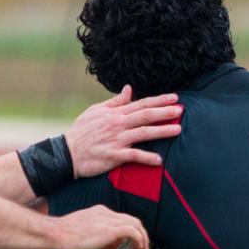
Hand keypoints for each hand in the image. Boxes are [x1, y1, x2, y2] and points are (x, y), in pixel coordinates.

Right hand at [46, 206, 148, 248]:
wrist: (53, 234)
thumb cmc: (63, 237)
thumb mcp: (84, 233)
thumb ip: (98, 237)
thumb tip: (110, 247)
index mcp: (99, 212)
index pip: (121, 219)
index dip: (130, 232)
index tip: (130, 244)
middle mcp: (105, 213)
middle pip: (132, 220)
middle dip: (140, 234)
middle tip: (141, 248)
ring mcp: (108, 220)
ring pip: (136, 224)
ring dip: (142, 238)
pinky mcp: (109, 229)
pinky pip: (133, 232)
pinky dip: (139, 241)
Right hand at [65, 85, 182, 176]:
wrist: (67, 152)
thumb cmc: (83, 131)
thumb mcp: (96, 111)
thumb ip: (115, 102)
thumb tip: (129, 89)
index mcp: (115, 113)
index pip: (141, 104)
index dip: (159, 101)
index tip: (175, 98)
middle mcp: (117, 124)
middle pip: (145, 115)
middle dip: (164, 112)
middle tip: (181, 110)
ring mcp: (116, 139)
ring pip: (143, 133)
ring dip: (161, 131)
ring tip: (178, 130)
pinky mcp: (114, 155)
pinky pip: (133, 155)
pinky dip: (146, 157)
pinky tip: (159, 160)